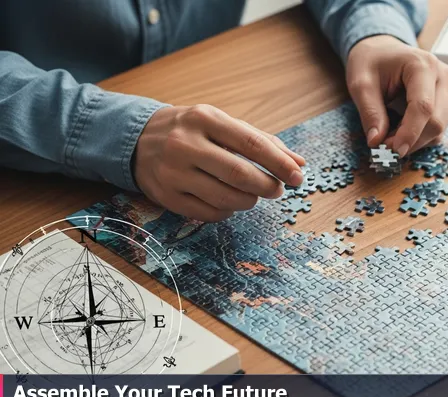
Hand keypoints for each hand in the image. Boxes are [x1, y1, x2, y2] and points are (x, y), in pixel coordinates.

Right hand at [134, 105, 305, 221]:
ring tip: (252, 195)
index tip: (298, 176)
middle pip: (240, 175)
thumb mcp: (223, 125)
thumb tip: (299, 163)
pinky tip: (228, 202)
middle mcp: (186, 144)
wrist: (137, 139)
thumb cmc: (193, 131)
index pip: (251, 144)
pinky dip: (227, 211)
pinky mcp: (166, 196)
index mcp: (205, 119)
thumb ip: (262, 141)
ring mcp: (173, 172)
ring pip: (225, 198)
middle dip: (267, 186)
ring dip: (249, 201)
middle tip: (277, 189)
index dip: (279, 163)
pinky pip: (209, 214)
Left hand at [346, 35, 447, 157]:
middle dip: (411, 140)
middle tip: (384, 146)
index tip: (393, 151)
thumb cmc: (370, 62)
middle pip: (436, 121)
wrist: (381, 50)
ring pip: (439, 128)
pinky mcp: (446, 100)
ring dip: (415, 140)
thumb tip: (377, 142)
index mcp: (422, 65)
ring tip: (389, 135)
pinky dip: (419, 136)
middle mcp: (442, 75)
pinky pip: (438, 127)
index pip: (423, 106)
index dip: (410, 133)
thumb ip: (370, 112)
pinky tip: (400, 130)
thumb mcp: (360, 84)